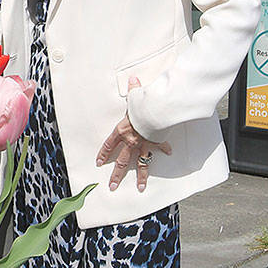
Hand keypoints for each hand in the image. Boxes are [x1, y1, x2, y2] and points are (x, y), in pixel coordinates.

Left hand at [96, 77, 171, 191]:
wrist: (157, 112)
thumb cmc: (143, 106)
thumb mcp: (135, 97)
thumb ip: (133, 90)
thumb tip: (133, 79)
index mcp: (122, 130)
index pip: (109, 144)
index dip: (103, 153)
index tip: (98, 163)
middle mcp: (131, 141)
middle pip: (121, 162)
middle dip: (116, 175)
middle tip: (112, 187)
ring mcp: (144, 144)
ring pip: (140, 164)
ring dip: (140, 177)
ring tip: (139, 188)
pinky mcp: (156, 143)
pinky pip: (160, 148)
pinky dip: (165, 149)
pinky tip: (169, 154)